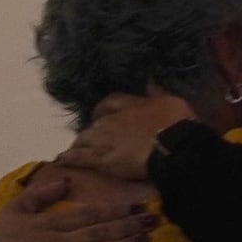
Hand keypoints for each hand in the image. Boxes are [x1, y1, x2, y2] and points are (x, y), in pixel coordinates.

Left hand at [57, 90, 207, 181]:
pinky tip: (64, 160)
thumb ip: (158, 92)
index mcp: (129, 104)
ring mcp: (105, 141)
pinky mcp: (103, 160)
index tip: (99, 115)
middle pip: (93, 124)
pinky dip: (72, 158)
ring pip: (84, 140)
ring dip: (78, 144)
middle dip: (90, 131)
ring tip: (73, 150)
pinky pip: (82, 158)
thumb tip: (150, 80)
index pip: (109, 102)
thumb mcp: (172, 101)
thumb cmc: (176, 123)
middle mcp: (112, 121)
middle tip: (87, 139)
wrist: (173, 146)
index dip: (102, 110)